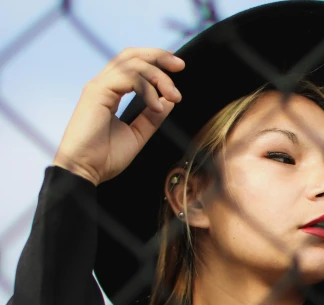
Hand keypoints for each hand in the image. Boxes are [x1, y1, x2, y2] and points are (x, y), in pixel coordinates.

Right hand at [53, 47, 184, 185]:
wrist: (84, 171)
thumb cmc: (104, 158)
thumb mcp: (137, 135)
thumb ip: (151, 118)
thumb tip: (169, 100)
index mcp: (110, 91)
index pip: (132, 64)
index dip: (155, 62)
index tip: (177, 70)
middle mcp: (103, 84)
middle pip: (132, 55)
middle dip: (159, 56)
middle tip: (180, 66)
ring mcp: (98, 86)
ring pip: (132, 64)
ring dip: (158, 76)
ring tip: (173, 96)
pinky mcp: (97, 92)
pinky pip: (128, 78)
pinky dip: (147, 88)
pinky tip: (157, 106)